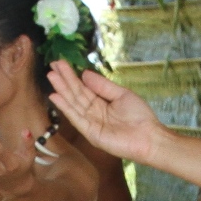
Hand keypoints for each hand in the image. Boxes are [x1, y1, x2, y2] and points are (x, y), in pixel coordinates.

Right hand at [47, 63, 166, 161]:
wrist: (149, 137)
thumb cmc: (139, 116)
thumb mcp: (121, 94)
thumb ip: (102, 85)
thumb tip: (84, 73)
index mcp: (101, 103)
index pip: (83, 88)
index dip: (72, 76)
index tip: (60, 63)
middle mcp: (93, 112)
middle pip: (75, 94)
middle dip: (63, 80)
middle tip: (51, 66)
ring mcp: (90, 123)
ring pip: (73, 104)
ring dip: (61, 90)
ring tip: (51, 76)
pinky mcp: (90, 133)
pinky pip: (76, 118)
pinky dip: (66, 108)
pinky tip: (56, 97)